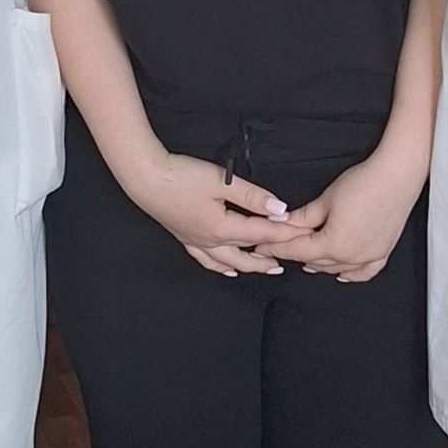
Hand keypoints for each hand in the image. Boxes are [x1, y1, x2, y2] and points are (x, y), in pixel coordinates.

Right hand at [126, 152, 305, 278]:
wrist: (145, 179)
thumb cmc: (181, 177)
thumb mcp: (221, 181)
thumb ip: (252, 196)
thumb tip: (279, 208)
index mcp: (222, 228)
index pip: (261, 233)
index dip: (283, 232)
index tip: (302, 232)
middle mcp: (210, 241)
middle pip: (246, 255)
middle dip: (269, 257)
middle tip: (290, 259)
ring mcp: (196, 241)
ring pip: (228, 262)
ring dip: (249, 266)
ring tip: (266, 268)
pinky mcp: (185, 237)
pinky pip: (207, 260)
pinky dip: (220, 267)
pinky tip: (227, 270)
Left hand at [251, 145, 423, 284]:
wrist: (397, 176)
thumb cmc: (364, 183)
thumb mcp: (325, 200)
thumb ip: (302, 218)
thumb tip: (281, 223)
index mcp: (334, 244)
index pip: (297, 250)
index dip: (277, 247)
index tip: (261, 247)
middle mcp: (351, 257)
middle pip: (315, 261)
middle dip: (296, 253)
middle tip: (279, 246)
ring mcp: (369, 257)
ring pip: (335, 269)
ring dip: (319, 263)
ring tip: (305, 256)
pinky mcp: (382, 252)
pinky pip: (363, 273)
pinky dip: (349, 274)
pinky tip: (340, 273)